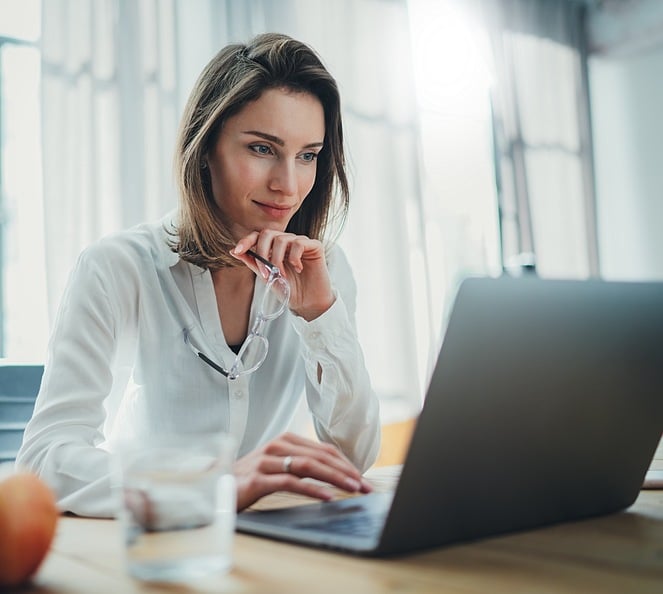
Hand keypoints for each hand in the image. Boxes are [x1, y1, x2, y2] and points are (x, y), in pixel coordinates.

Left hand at [230, 230, 334, 320]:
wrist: (307, 303)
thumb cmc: (290, 290)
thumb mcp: (267, 276)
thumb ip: (253, 262)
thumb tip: (233, 251)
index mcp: (274, 247)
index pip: (258, 236)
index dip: (246, 240)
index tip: (237, 251)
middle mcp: (287, 242)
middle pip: (268, 233)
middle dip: (262, 252)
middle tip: (266, 272)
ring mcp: (300, 242)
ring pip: (282, 239)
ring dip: (278, 259)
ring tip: (282, 275)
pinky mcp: (314, 246)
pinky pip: (299, 243)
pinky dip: (295, 257)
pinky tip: (298, 268)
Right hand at [233, 432, 372, 510]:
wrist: (212, 488)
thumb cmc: (248, 479)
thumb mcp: (277, 467)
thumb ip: (299, 465)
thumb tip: (333, 475)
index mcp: (285, 441)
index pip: (324, 449)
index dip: (346, 463)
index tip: (362, 478)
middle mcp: (277, 446)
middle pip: (320, 456)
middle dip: (347, 471)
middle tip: (365, 486)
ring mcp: (266, 461)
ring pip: (309, 466)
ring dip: (335, 478)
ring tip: (353, 489)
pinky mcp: (257, 479)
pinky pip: (290, 482)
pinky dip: (312, 489)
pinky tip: (327, 496)